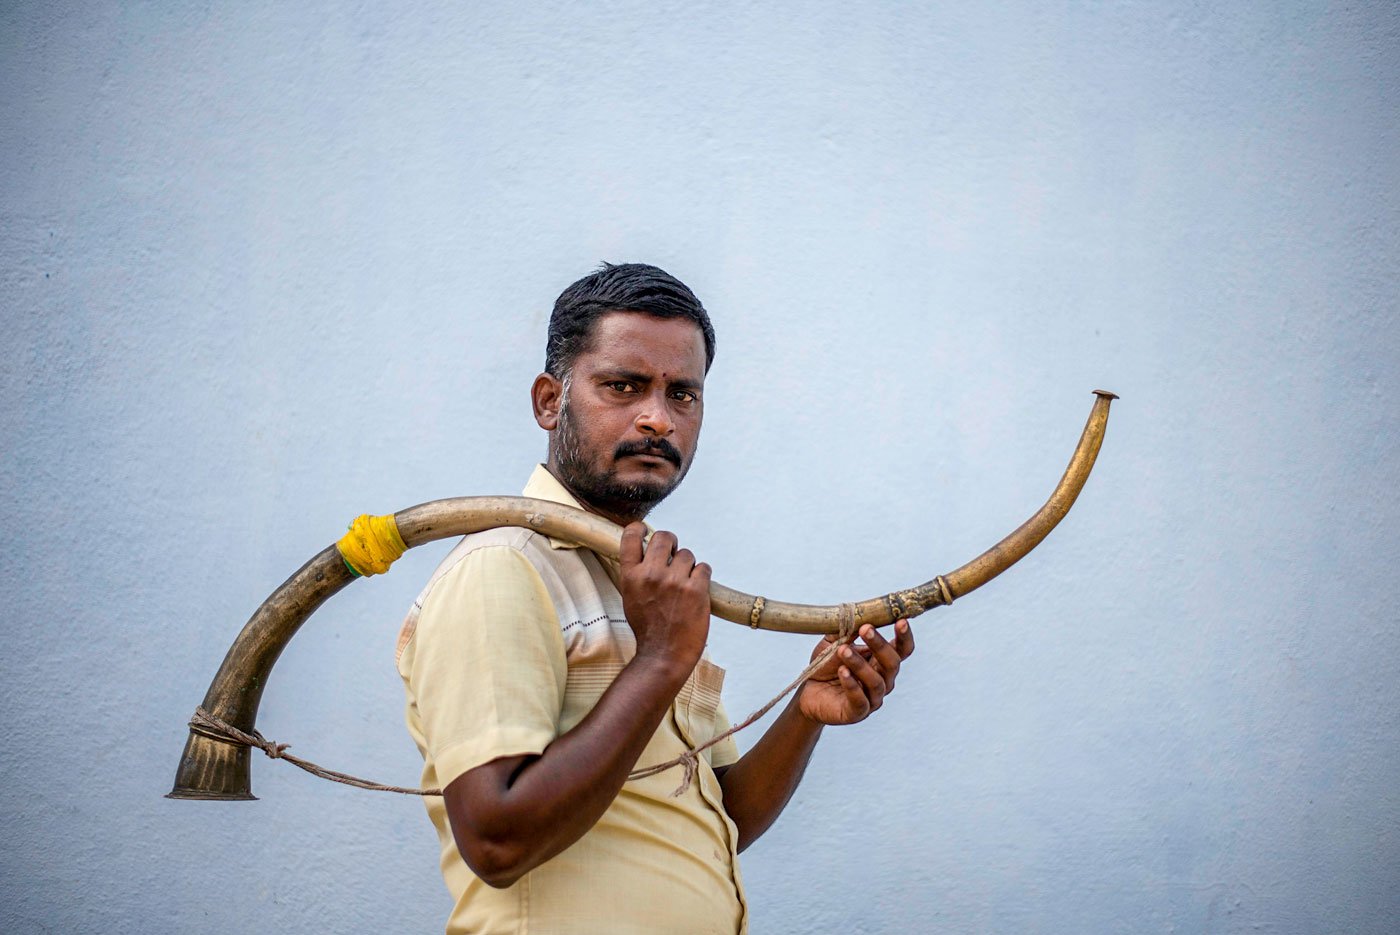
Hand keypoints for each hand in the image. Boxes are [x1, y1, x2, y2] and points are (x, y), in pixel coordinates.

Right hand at [618, 523, 711, 678]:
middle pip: (664, 537)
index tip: (646, 531)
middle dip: (672, 544)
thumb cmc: (648, 629)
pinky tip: (697, 590)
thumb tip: (645, 553)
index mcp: (631, 576)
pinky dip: (703, 576)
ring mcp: (674, 581)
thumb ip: (637, 574)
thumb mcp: (631, 597)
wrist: (663, 655)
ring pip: (687, 554)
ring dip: (689, 566)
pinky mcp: (696, 590)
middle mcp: (651, 575)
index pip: (631, 537)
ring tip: (685, 584)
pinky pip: (704, 567)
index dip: (640, 529)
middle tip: (674, 555)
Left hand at [797, 621, 914, 725]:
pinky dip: (852, 685)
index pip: (902, 650)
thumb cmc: (826, 665)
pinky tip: (842, 672)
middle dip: (880, 645)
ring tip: (843, 650)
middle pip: (892, 664)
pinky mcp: (857, 713)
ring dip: (860, 664)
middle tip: (865, 629)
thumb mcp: (834, 642)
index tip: (901, 620)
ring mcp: (872, 698)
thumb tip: (858, 614)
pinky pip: (860, 700)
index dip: (904, 636)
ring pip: (876, 682)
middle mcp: (883, 680)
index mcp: (881, 661)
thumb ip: (846, 629)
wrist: (808, 690)